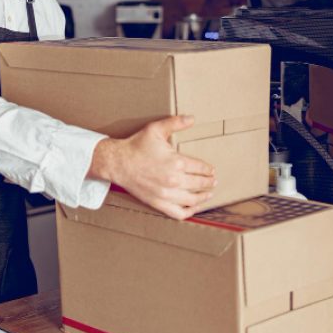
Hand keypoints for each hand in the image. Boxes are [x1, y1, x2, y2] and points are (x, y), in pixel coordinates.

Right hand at [88, 116, 215, 219]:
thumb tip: (192, 118)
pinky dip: (189, 212)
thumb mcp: (156, 129)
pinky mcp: (158, 203)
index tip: (212, 170)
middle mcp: (174, 180)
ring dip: (204, 197)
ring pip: (192, 200)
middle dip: (209, 183)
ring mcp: (166, 195)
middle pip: (200, 184)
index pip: (200, 168)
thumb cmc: (136, 146)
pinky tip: (194, 207)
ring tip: (208, 194)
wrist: (118, 163)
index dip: (209, 170)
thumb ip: (175, 123)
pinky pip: (179, 213)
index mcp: (176, 162)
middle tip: (213, 181)